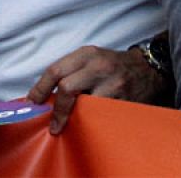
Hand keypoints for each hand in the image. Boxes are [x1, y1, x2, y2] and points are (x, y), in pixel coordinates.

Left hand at [26, 45, 162, 134]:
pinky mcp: (123, 100)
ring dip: (73, 117)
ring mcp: (112, 84)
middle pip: (66, 87)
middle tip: (52, 123)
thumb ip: (70, 71)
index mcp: (86, 54)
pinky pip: (100, 115)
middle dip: (56, 109)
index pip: (55, 70)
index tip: (32, 103)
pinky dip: (90, 121)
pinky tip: (87, 124)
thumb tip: (44, 95)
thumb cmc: (113, 65)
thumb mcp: (91, 59)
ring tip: (67, 125)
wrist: (148, 69)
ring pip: (84, 104)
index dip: (40, 89)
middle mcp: (98, 66)